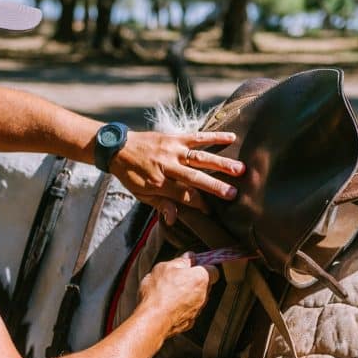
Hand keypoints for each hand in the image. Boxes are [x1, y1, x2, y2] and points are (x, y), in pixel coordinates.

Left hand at [109, 130, 243, 224]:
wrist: (118, 148)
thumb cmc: (131, 175)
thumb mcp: (141, 195)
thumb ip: (160, 206)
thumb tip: (174, 220)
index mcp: (158, 183)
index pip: (184, 196)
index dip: (199, 204)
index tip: (213, 211)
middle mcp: (166, 166)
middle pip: (194, 177)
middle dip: (215, 186)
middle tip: (234, 193)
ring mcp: (172, 150)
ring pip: (199, 157)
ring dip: (221, 162)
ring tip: (240, 169)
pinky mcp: (174, 137)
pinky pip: (196, 136)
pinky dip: (214, 137)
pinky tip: (231, 137)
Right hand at [136, 253, 219, 338]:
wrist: (153, 319)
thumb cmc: (159, 293)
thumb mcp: (165, 268)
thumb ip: (180, 261)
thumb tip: (187, 257)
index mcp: (200, 278)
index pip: (213, 270)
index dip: (204, 266)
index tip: (195, 263)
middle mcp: (203, 295)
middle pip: (205, 284)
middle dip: (194, 280)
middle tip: (178, 277)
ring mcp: (197, 310)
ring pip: (196, 298)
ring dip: (187, 295)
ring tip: (169, 292)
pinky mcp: (189, 322)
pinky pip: (188, 310)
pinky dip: (181, 308)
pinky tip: (168, 305)